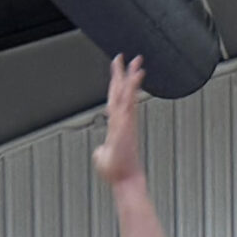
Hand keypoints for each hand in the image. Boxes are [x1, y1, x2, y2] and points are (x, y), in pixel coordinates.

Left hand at [91, 55, 146, 185]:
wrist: (124, 180)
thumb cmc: (116, 173)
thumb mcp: (102, 159)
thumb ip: (101, 151)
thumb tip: (99, 151)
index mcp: (117, 125)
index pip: (115, 99)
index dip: (115, 84)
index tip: (117, 70)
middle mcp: (123, 120)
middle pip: (122, 92)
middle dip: (123, 74)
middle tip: (126, 56)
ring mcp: (126, 120)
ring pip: (128, 93)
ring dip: (131, 76)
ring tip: (136, 60)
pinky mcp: (127, 123)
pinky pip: (129, 100)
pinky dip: (133, 87)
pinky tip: (135, 75)